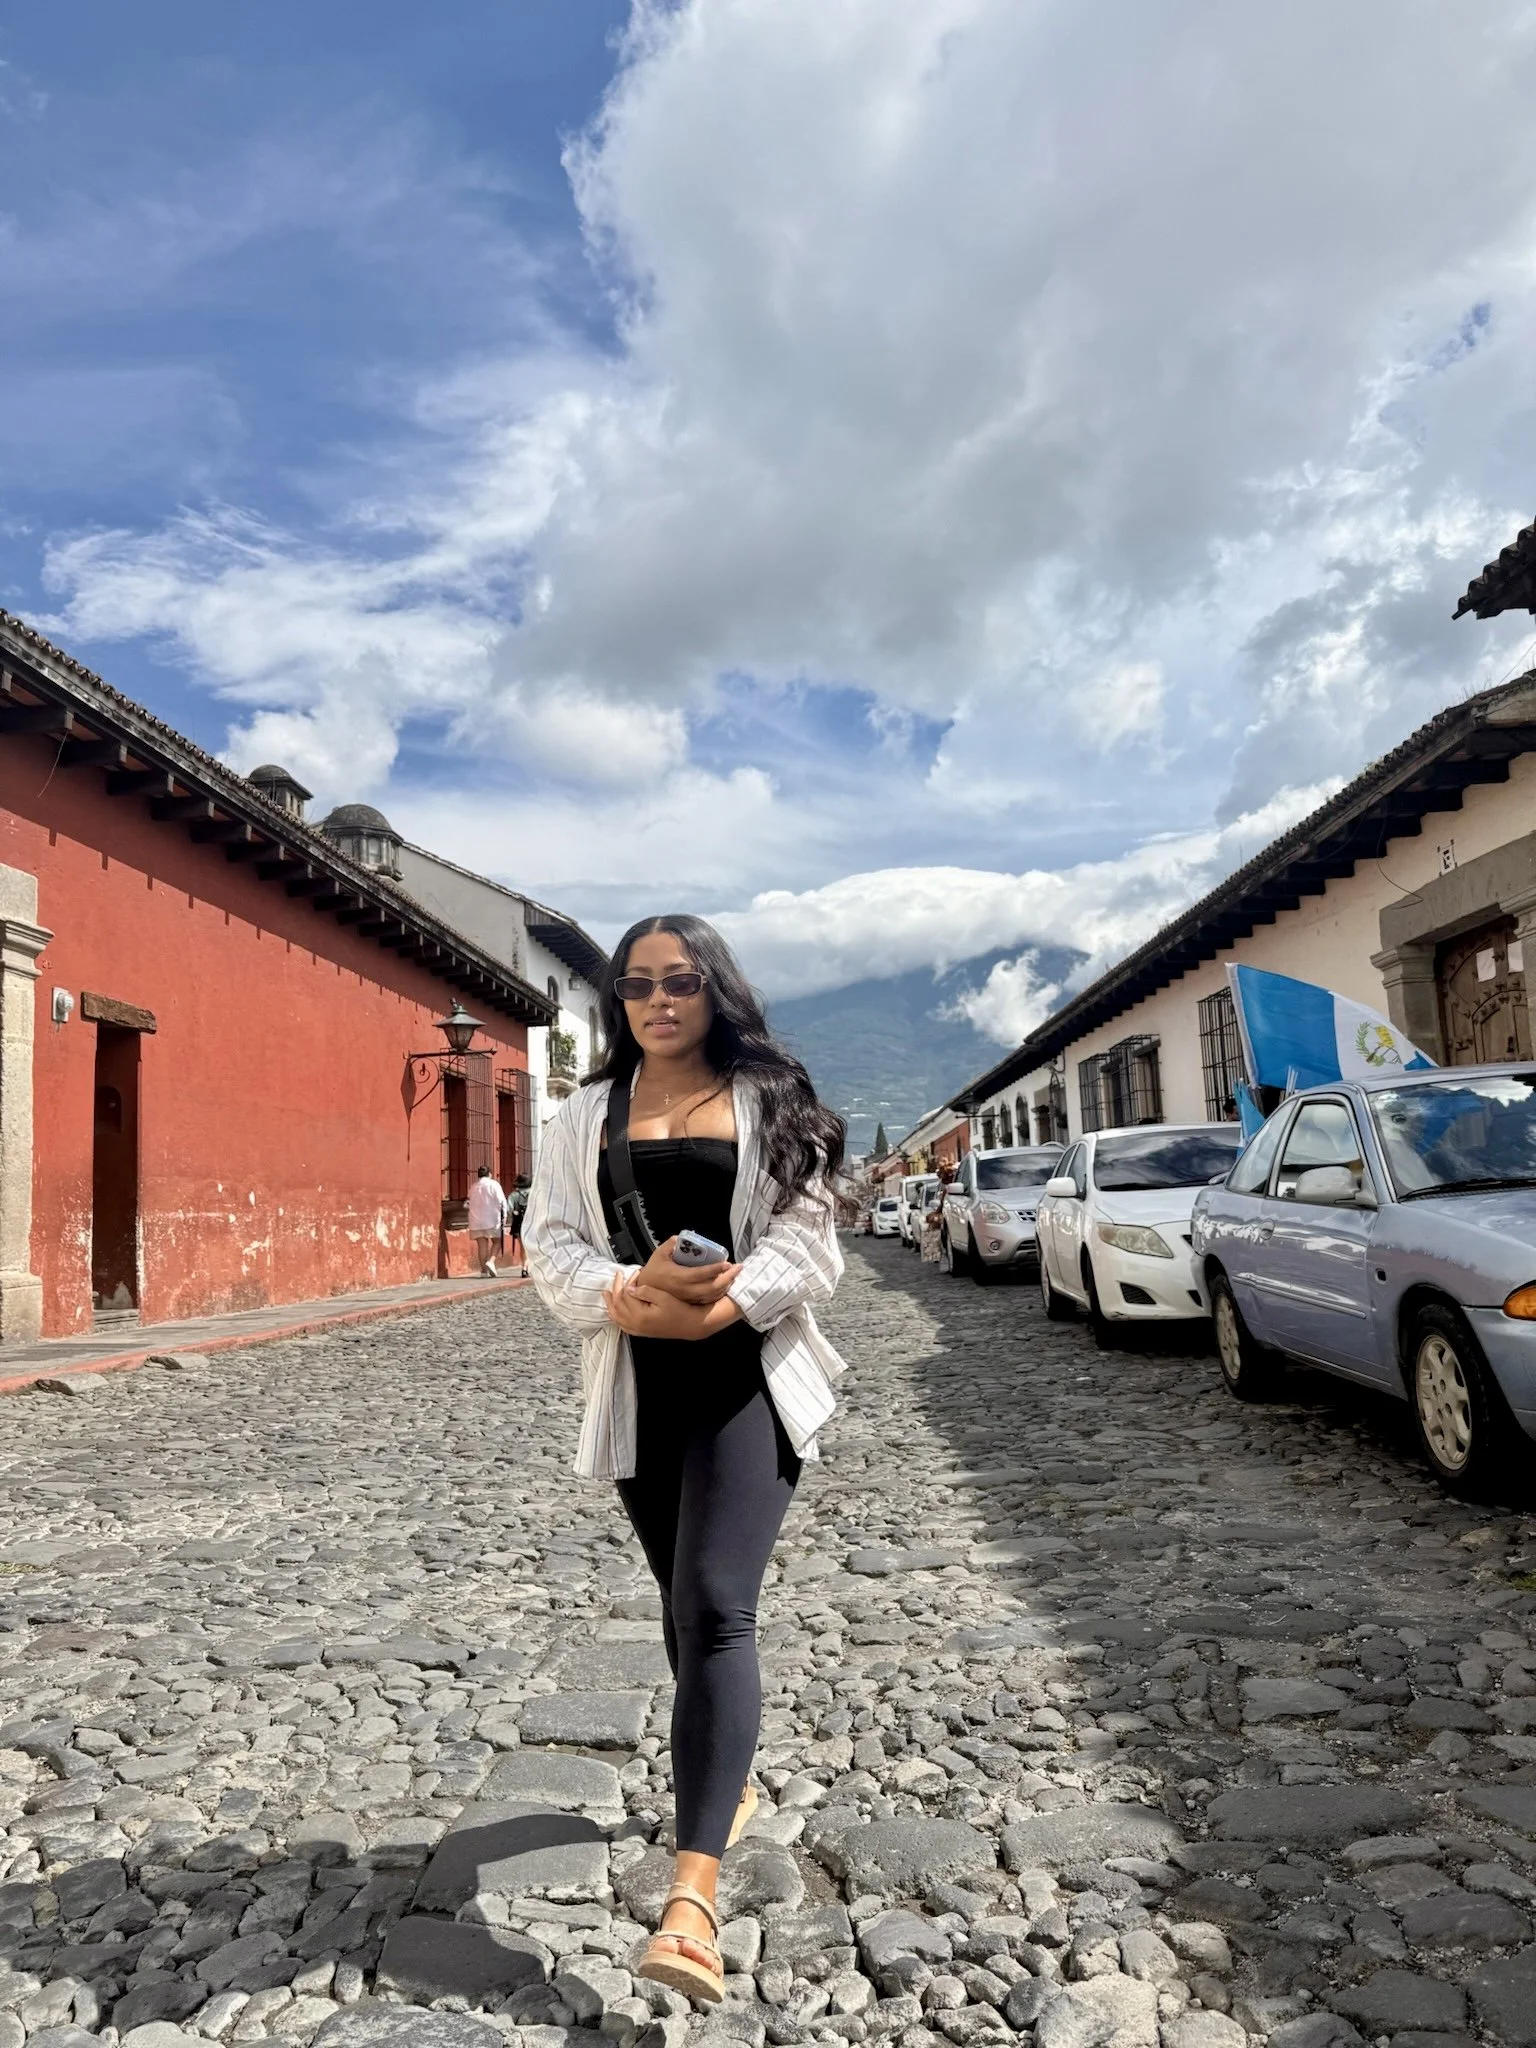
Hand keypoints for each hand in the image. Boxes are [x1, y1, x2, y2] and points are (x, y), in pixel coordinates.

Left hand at [605, 1272, 743, 1341]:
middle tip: (617, 1277)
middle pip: (618, 1305)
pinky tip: (614, 1311)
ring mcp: (637, 1330)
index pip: (626, 1295)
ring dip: (610, 1304)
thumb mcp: (664, 1297)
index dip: (628, 1282)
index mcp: (640, 1315)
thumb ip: (645, 1291)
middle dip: (616, 1289)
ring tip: (607, 1293)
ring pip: (616, 1317)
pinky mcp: (640, 1332)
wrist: (689, 1325)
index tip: (635, 1273)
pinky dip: (615, 1317)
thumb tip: (630, 1287)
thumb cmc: (679, 1310)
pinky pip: (622, 1326)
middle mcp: (635, 1324)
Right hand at [637, 1237, 741, 1304]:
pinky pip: (708, 1300)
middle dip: (728, 1278)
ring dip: (725, 1286)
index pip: (702, 1274)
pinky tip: (724, 1286)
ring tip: (733, 1276)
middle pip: (712, 1287)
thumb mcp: (659, 1253)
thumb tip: (682, 1238)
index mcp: (679, 1277)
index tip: (727, 1263)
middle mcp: (686, 1290)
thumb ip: (671, 1244)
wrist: (644, 1289)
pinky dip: (718, 1294)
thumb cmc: (653, 1270)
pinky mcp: (690, 1302)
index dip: (717, 1269)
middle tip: (737, 1269)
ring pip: (712, 1295)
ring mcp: (689, 1298)